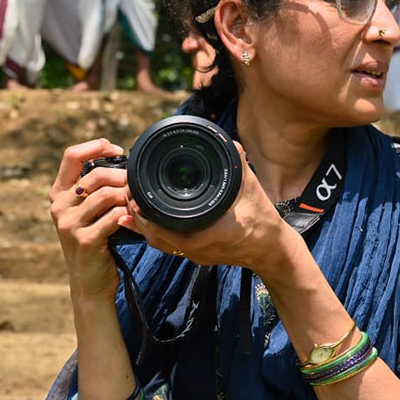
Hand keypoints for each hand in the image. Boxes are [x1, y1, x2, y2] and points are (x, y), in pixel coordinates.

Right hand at [50, 139, 129, 304]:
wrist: (89, 285)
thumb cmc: (95, 244)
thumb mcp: (87, 214)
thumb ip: (94, 191)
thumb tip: (124, 165)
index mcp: (58, 195)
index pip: (71, 155)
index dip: (96, 146)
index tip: (117, 150)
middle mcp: (59, 207)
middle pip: (96, 175)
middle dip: (123, 176)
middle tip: (138, 184)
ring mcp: (70, 224)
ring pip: (107, 195)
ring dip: (129, 196)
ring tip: (139, 202)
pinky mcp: (85, 240)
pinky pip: (113, 216)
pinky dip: (129, 215)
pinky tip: (135, 218)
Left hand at [118, 142, 291, 274]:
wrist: (272, 249)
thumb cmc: (262, 220)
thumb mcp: (251, 188)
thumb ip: (238, 164)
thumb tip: (229, 143)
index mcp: (206, 235)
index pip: (163, 231)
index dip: (145, 216)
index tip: (134, 197)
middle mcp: (196, 249)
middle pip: (154, 238)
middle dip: (138, 218)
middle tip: (127, 195)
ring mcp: (196, 255)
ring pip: (159, 244)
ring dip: (143, 226)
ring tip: (131, 205)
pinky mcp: (197, 255)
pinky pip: (169, 246)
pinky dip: (155, 233)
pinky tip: (145, 220)